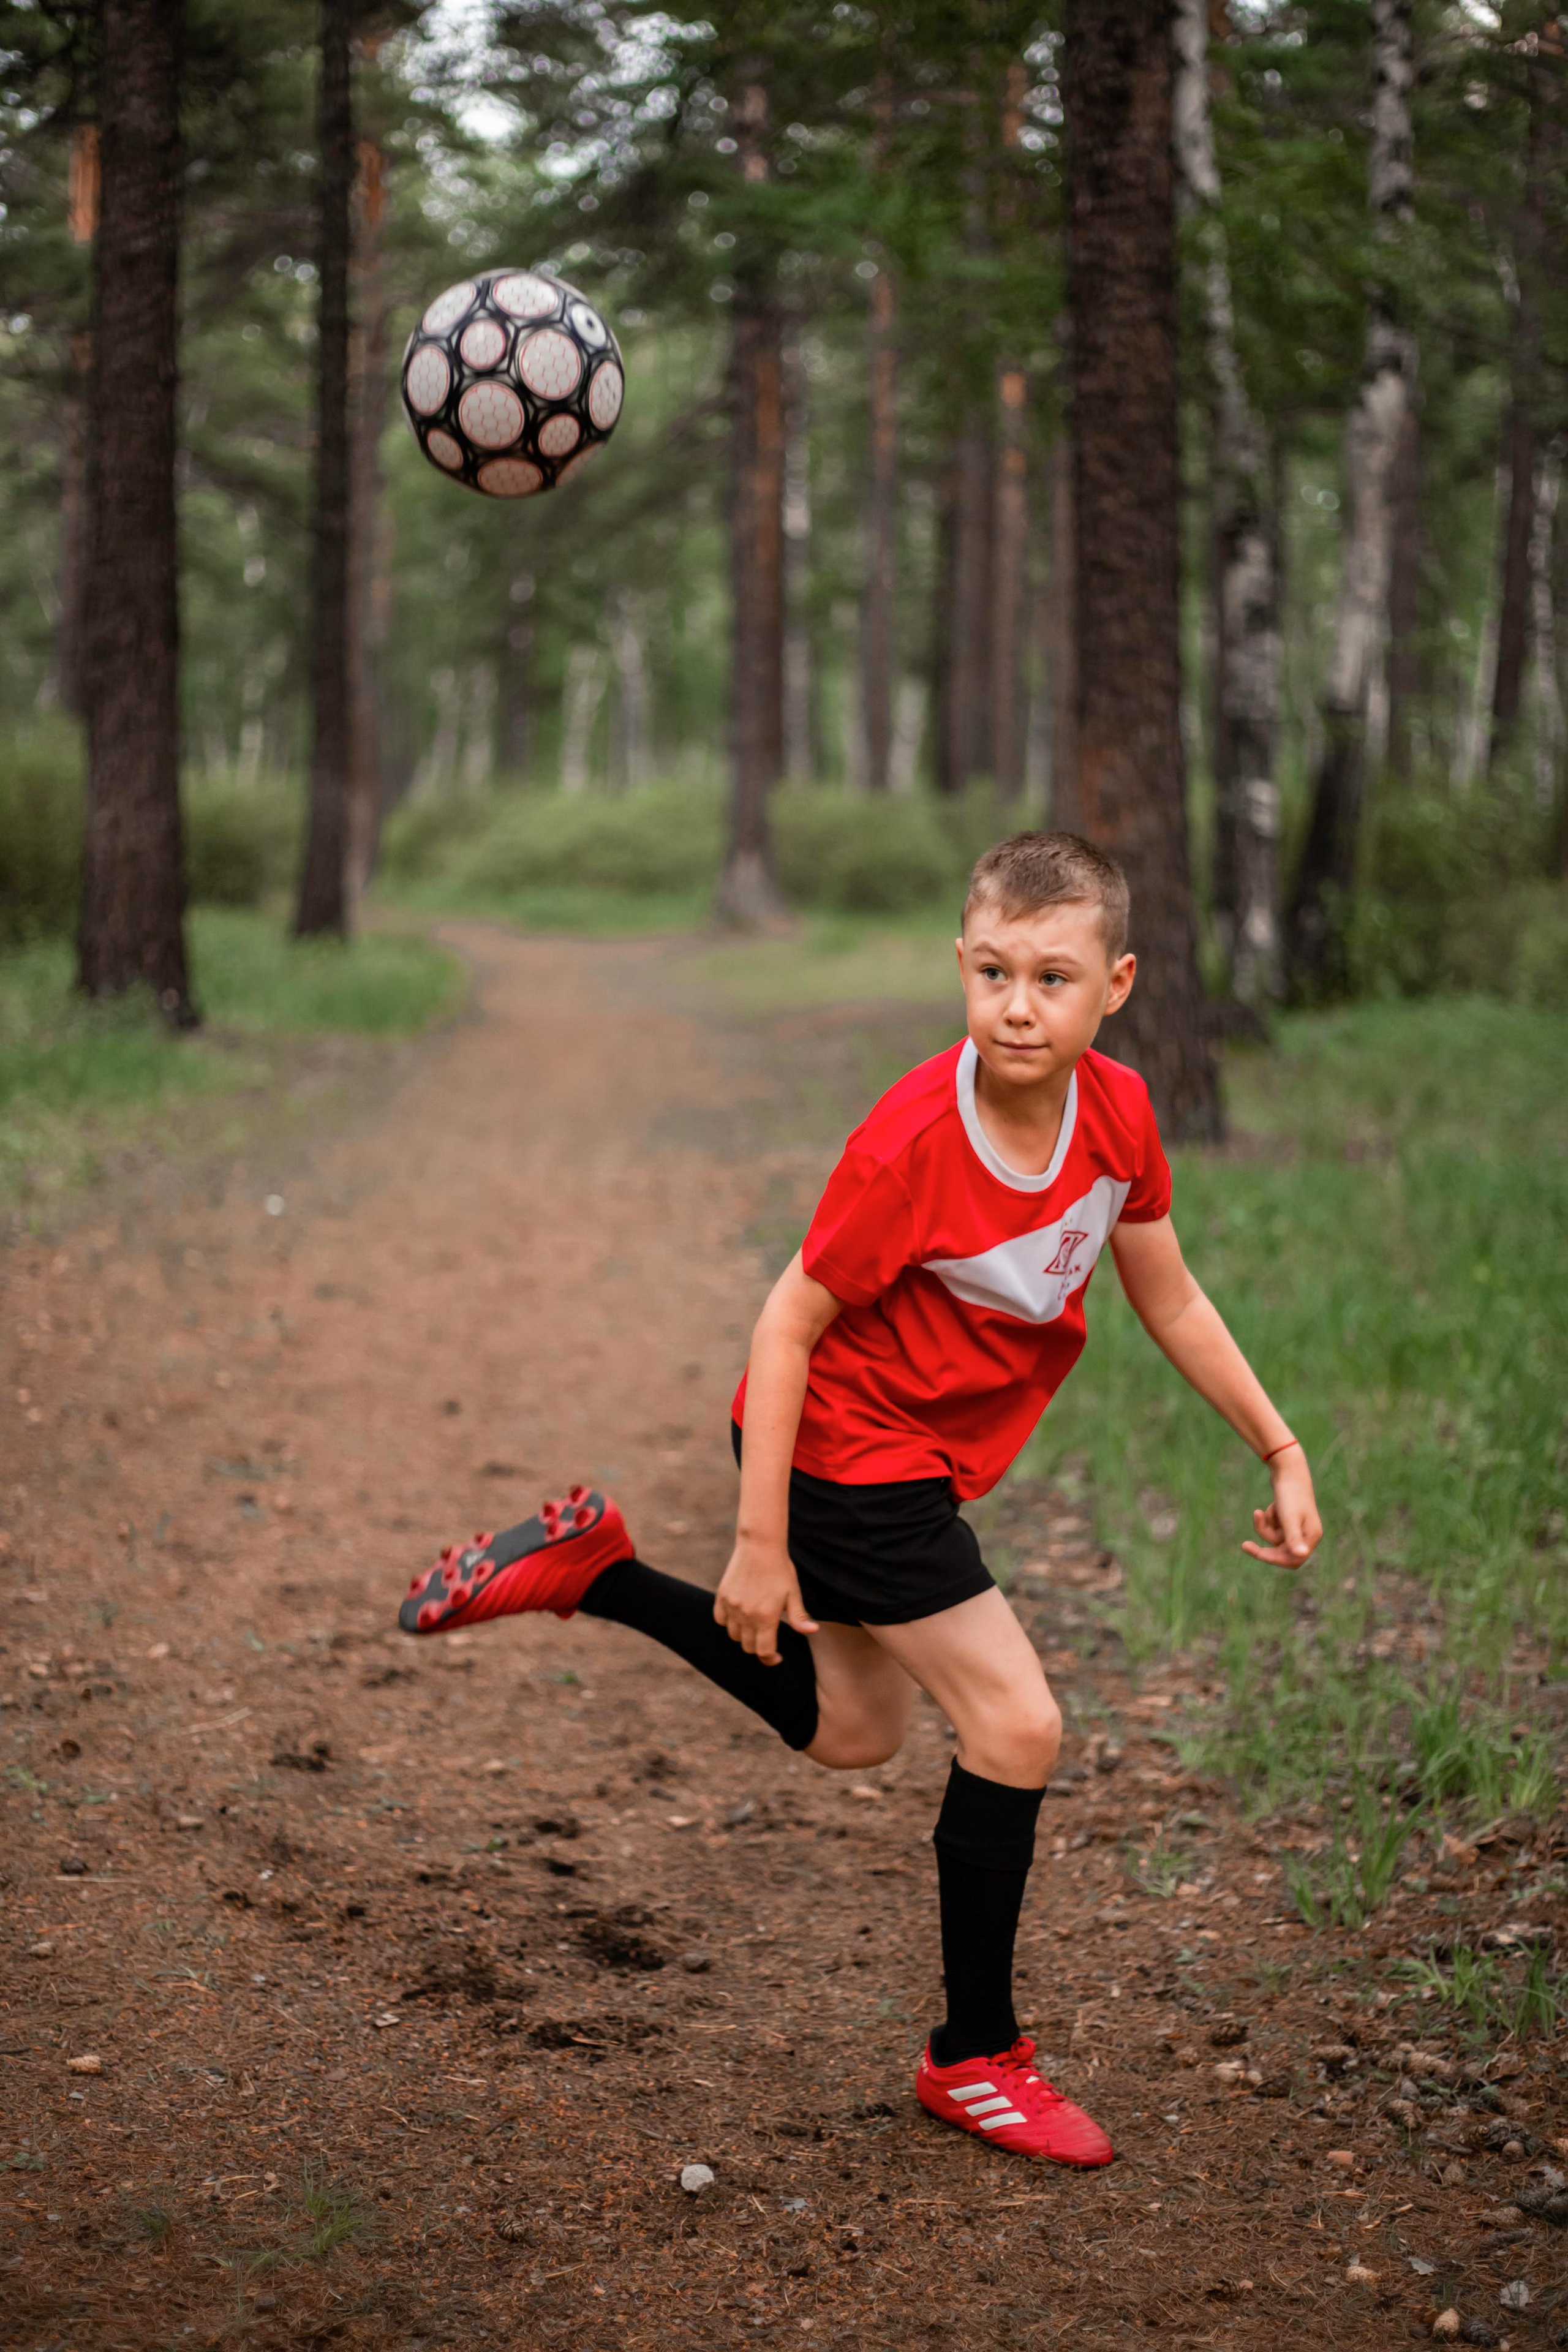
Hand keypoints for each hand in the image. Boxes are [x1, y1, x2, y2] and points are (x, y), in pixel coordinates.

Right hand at [714, 1536, 818, 1664]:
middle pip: (748, 1647)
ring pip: (734, 1635)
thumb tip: (812, 1631)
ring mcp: (732, 1606)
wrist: (760, 1546)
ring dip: (744, 1636)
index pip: (764, 1652)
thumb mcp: (793, 1593)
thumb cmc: (780, 1570)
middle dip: (759, 1647)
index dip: (771, 1659)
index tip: (776, 1657)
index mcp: (765, 1617)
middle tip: (768, 1639)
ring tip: (755, 1626)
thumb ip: (799, 1617)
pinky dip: (729, 1623)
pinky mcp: (722, 1596)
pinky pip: (720, 1620)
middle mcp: (746, 1615)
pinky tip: (740, 1616)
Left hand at [1242, 1445, 1321, 1567]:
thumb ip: (1293, 1538)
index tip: (1257, 1554)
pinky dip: (1267, 1519)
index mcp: (1311, 1536)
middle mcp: (1307, 1534)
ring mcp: (1298, 1527)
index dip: (1275, 1559)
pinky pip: (1274, 1528)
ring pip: (1275, 1538)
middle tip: (1245, 1545)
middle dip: (1264, 1545)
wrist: (1287, 1468)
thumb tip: (1301, 1555)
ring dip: (1264, 1526)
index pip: (1294, 1560)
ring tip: (1258, 1512)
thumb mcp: (1288, 1517)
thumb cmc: (1290, 1493)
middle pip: (1282, 1552)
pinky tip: (1268, 1507)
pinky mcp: (1289, 1519)